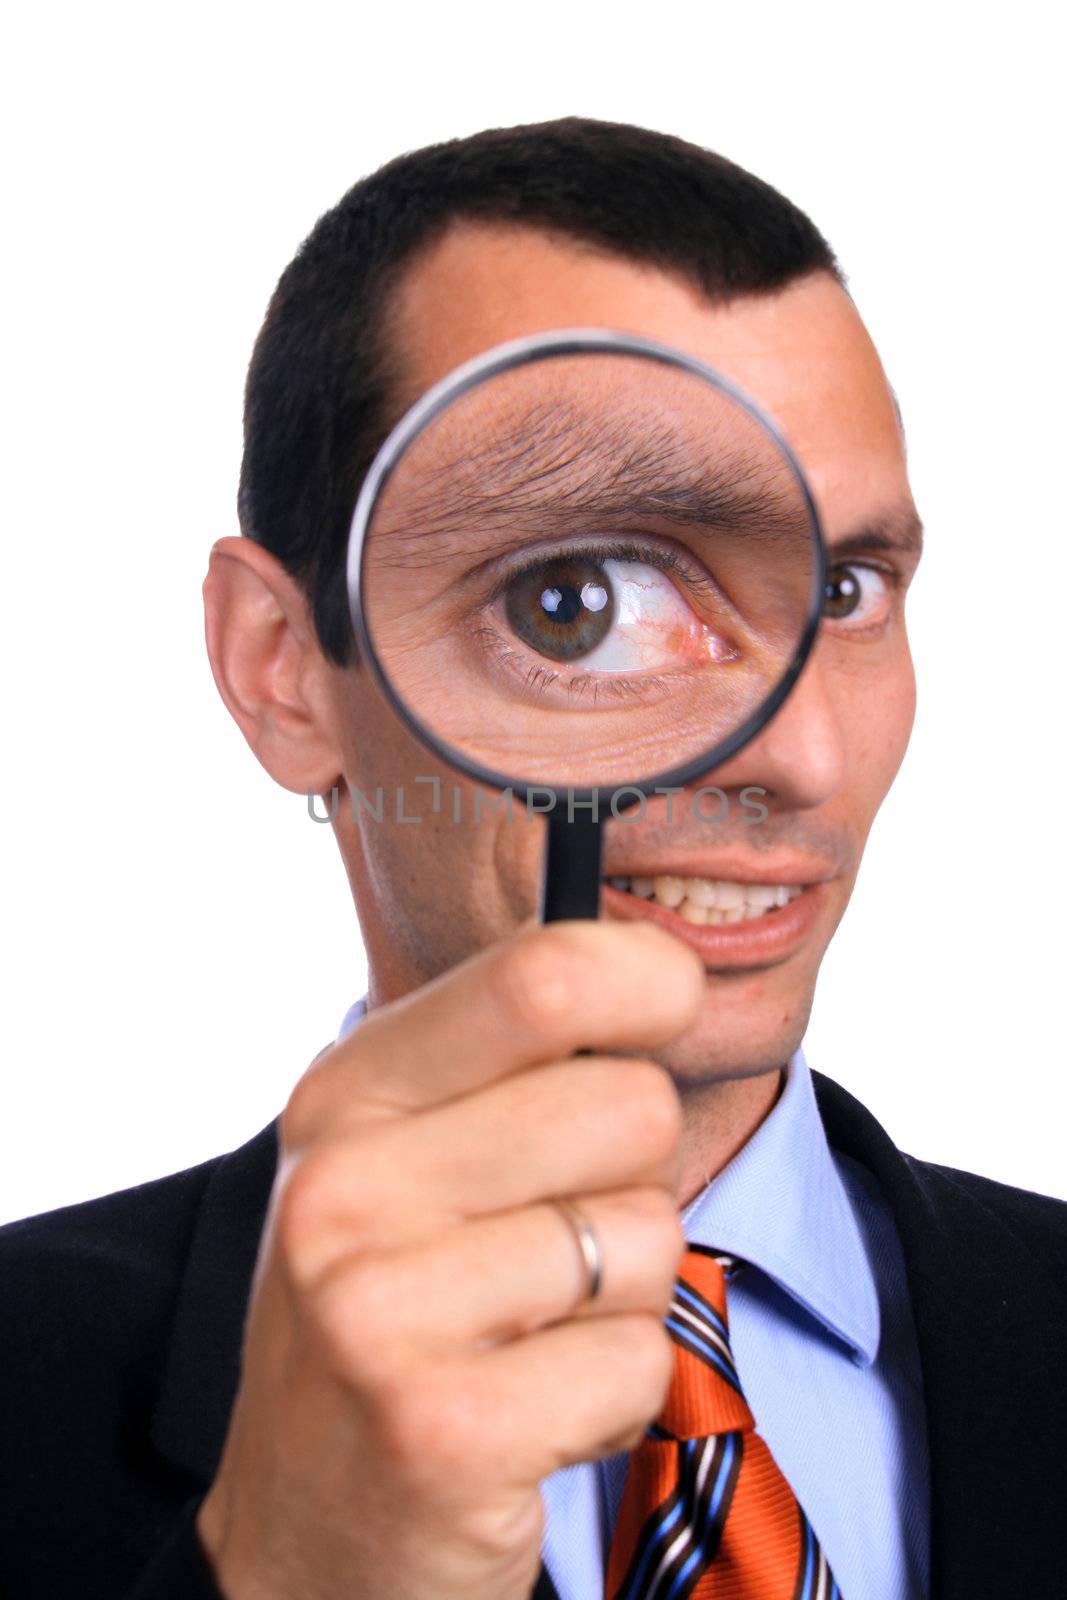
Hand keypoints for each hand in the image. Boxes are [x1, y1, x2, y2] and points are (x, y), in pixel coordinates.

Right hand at [196, 919, 703, 1599]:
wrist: (308, 1532)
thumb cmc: (397, 1311)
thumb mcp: (411, 1158)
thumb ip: (513, 1058)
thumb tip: (668, 962)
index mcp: (347, 1092)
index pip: (544, 973)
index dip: (650, 980)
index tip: (667, 1005)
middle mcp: (346, 1184)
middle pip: (630, 1106)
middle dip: (633, 1179)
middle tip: (548, 1243)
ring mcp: (378, 1308)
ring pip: (649, 1236)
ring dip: (622, 1300)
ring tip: (525, 1336)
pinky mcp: (441, 1428)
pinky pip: (639, 1360)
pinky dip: (614, 1398)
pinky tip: (530, 1413)